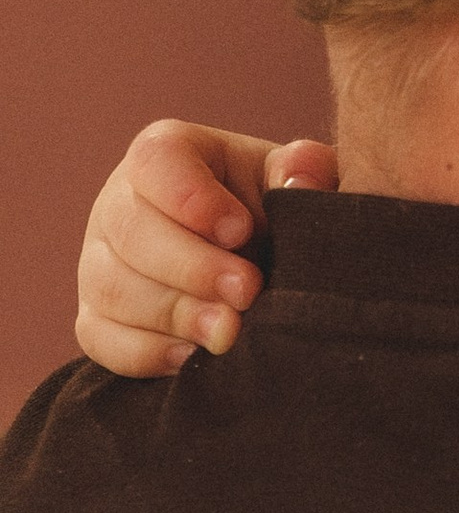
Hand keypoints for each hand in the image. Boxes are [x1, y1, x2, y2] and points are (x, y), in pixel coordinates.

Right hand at [75, 123, 335, 375]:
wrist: (266, 264)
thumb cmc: (279, 212)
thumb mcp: (298, 183)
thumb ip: (305, 170)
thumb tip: (300, 176)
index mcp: (166, 155)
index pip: (156, 161)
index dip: (192, 197)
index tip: (241, 230)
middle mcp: (121, 203)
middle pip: (130, 230)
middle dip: (192, 267)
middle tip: (247, 291)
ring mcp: (101, 261)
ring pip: (112, 287)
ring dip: (174, 314)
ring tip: (229, 331)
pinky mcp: (98, 315)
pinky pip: (101, 338)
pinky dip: (147, 352)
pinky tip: (194, 357)